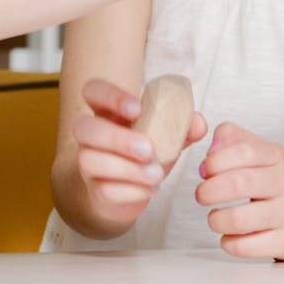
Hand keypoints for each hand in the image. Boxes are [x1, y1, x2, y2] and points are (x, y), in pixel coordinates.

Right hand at [73, 78, 206, 223]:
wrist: (130, 192)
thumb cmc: (145, 154)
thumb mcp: (166, 135)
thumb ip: (182, 126)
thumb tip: (198, 123)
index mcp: (107, 111)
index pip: (94, 91)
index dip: (110, 95)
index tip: (137, 108)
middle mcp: (91, 135)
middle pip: (84, 127)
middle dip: (117, 138)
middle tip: (149, 149)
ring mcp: (88, 163)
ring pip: (90, 161)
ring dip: (128, 169)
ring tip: (156, 174)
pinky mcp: (96, 190)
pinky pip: (105, 190)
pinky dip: (132, 191)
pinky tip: (150, 189)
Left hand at [195, 122, 283, 258]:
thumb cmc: (277, 183)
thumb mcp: (260, 153)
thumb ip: (232, 139)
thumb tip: (212, 147)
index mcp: (278, 156)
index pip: (243, 151)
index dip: (215, 161)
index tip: (205, 171)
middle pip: (238, 184)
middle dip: (209, 191)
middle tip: (202, 195)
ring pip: (238, 219)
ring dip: (215, 220)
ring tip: (215, 218)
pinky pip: (245, 246)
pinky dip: (228, 242)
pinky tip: (229, 236)